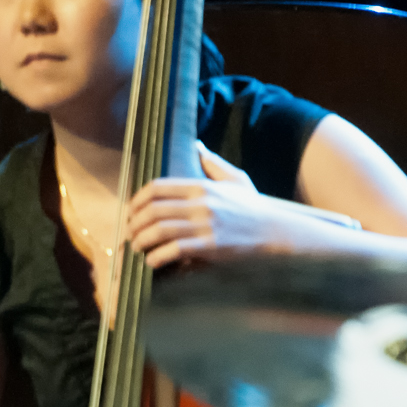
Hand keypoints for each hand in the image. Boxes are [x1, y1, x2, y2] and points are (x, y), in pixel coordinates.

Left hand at [127, 143, 289, 267]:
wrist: (277, 234)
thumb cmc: (254, 209)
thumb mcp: (236, 180)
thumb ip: (213, 163)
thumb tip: (197, 146)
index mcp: (202, 186)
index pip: (157, 188)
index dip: (137, 200)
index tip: (131, 212)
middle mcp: (200, 204)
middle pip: (153, 210)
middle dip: (135, 223)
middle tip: (130, 233)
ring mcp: (205, 226)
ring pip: (159, 231)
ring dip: (141, 241)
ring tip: (137, 248)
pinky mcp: (210, 247)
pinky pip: (174, 250)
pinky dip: (157, 257)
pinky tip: (153, 261)